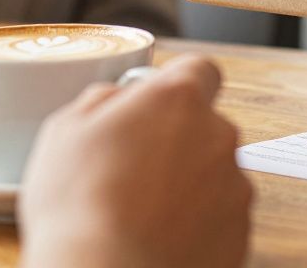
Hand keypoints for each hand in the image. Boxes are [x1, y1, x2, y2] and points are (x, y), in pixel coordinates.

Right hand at [19, 56, 251, 267]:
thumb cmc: (81, 207)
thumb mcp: (65, 131)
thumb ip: (101, 101)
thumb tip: (115, 99)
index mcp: (178, 100)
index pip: (200, 70)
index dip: (175, 84)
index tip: (155, 103)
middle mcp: (218, 135)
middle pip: (203, 125)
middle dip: (175, 140)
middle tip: (131, 169)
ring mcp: (235, 185)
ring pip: (212, 172)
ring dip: (186, 184)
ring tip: (140, 212)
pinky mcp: (241, 230)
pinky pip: (219, 214)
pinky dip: (196, 222)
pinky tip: (159, 236)